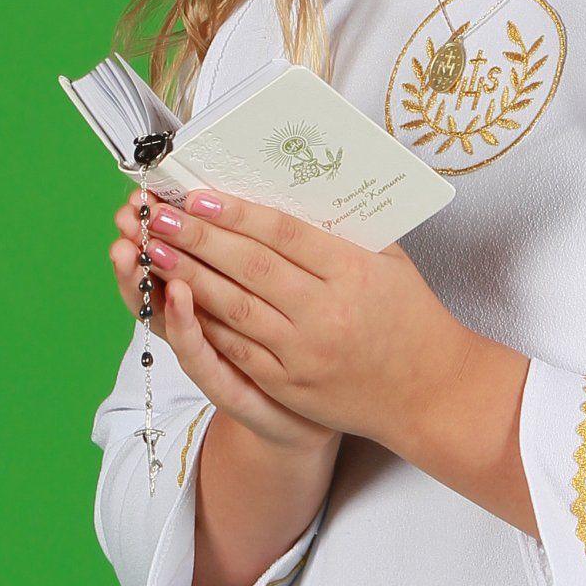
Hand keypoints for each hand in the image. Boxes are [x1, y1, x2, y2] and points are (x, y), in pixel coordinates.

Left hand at [138, 187, 535, 529]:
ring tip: (155, 252)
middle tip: (158, 216)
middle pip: (250, 268)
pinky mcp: (289, 385)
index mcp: (354, 272)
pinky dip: (204, 323)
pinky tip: (177, 299)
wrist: (430, 392)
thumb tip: (288, 192)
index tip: (198, 196)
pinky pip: (237, 349)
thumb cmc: (411, 317)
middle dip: (198, 239)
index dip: (236, 214)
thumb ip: (344, 230)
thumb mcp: (390, 262)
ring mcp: (304, 353)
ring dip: (189, 278)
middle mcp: (326, 313)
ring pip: (235, 309)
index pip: (284, 235)